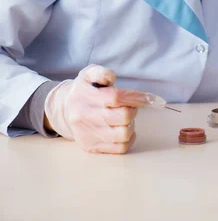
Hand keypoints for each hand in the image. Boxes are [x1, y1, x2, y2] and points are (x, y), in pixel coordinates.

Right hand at [44, 64, 164, 153]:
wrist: (63, 111)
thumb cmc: (83, 90)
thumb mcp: (88, 74)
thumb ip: (101, 72)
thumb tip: (111, 77)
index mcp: (86, 96)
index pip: (116, 97)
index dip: (137, 97)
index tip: (151, 98)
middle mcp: (86, 116)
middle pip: (123, 116)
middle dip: (133, 110)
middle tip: (130, 106)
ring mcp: (89, 133)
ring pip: (123, 134)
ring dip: (131, 125)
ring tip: (125, 118)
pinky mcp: (92, 147)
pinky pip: (119, 148)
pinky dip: (129, 139)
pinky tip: (124, 129)